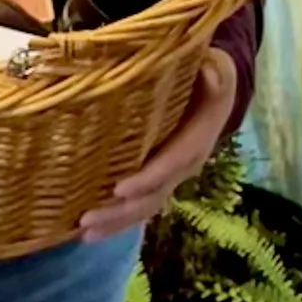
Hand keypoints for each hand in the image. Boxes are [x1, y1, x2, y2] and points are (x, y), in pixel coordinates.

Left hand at [78, 49, 238, 243]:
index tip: (119, 189)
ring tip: (84, 232)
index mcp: (196, 141)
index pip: (172, 164)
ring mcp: (171, 178)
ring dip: (115, 223)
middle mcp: (184, 167)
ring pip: (145, 208)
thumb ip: (215, 74)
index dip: (148, 179)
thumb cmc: (209, 78)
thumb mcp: (217, 69)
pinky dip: (117, 221)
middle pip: (153, 196)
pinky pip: (140, 206)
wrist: (215, 95)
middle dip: (121, 212)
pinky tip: (90, 232)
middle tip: (87, 221)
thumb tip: (209, 70)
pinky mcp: (158, 182)